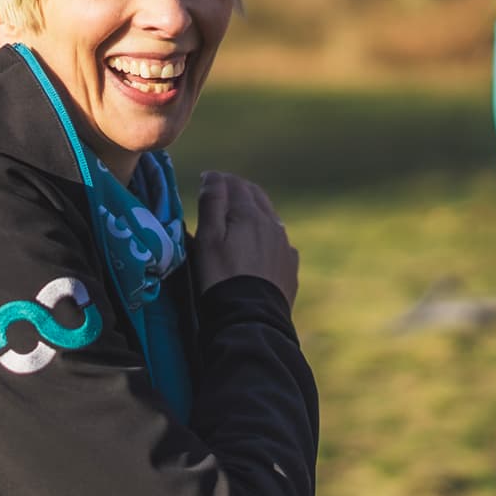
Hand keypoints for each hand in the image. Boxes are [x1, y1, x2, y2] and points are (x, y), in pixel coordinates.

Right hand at [192, 171, 298, 306]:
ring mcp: (285, 245)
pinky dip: (266, 234)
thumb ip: (211, 203)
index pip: (234, 183)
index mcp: (250, 213)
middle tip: (221, 192)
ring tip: (239, 217)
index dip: (218, 179)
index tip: (205, 181)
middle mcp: (273, 224)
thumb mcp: (208, 239)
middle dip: (238, 189)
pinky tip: (259, 245)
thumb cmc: (220, 277)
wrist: (251, 318)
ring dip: (254, 210)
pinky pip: (279, 241)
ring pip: (270, 217)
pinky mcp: (290, 266)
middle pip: (255, 195)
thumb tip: (214, 176)